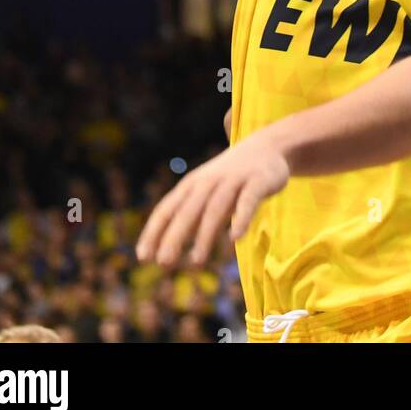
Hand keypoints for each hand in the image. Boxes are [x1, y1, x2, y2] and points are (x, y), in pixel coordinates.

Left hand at [136, 133, 290, 265]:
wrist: (267, 146)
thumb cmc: (229, 177)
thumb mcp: (205, 191)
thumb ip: (188, 215)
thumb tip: (164, 250)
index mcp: (192, 184)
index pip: (167, 209)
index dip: (154, 232)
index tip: (143, 257)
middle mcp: (209, 181)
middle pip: (188, 210)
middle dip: (174, 237)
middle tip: (163, 263)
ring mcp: (234, 180)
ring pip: (216, 208)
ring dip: (204, 235)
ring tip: (195, 262)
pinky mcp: (258, 181)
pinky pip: (248, 201)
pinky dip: (241, 217)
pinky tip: (235, 237)